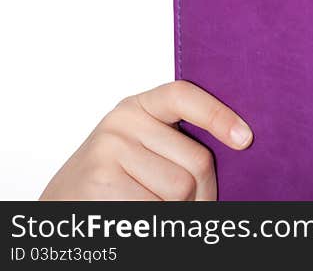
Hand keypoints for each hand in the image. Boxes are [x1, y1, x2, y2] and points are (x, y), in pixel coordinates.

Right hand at [39, 80, 252, 200]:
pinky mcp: (102, 180)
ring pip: (182, 189)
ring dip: (178, 210)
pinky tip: (135, 215)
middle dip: (202, 192)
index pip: (184, 96)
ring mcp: (110, 149)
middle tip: (184, 205)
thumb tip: (237, 142)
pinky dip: (157, 222)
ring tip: (151, 206)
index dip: (218, 115)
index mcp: (140, 106)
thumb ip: (177, 141)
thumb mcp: (144, 148)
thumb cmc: (115, 180)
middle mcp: (123, 121)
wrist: (61, 206)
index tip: (245, 138)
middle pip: (198, 160)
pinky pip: (158, 209)